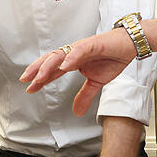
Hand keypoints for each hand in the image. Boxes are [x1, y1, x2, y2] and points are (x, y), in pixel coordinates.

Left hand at [21, 29, 136, 115]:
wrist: (130, 45)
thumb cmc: (113, 58)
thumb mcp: (97, 82)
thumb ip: (85, 96)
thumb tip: (76, 112)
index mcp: (73, 61)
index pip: (52, 70)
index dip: (40, 79)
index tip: (30, 88)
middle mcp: (74, 53)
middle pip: (50, 60)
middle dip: (37, 70)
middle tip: (26, 80)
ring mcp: (82, 47)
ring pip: (61, 54)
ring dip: (49, 65)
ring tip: (40, 76)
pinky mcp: (93, 44)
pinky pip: (80, 50)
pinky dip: (71, 57)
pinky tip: (64, 66)